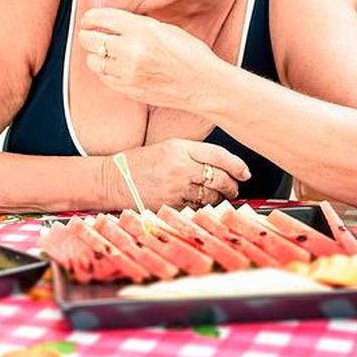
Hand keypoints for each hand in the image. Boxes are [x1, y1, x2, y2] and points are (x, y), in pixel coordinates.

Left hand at [78, 7, 223, 111]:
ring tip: (105, 53)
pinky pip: (103, 78)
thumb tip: (112, 21)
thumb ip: (137, 24)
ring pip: (92, 61)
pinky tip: (115, 67)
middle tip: (90, 34)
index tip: (89, 19)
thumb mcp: (165, 28)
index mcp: (142, 30)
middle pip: (89, 40)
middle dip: (87, 35)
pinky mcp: (128, 90)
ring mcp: (128, 73)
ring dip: (95, 55)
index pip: (100, 18)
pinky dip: (105, 72)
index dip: (90, 18)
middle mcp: (131, 51)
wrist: (204, 85)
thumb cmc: (190, 54)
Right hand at [105, 139, 250, 209]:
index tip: (244, 172)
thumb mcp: (164, 148)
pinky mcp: (171, 204)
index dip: (237, 166)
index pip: (219, 155)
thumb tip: (220, 166)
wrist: (112, 179)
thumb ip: (191, 154)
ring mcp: (176, 187)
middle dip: (231, 185)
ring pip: (211, 196)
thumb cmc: (136, 164)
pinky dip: (202, 207)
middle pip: (220, 178)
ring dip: (218, 198)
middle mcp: (180, 167)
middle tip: (233, 188)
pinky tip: (200, 204)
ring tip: (218, 197)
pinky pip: (196, 208)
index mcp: (179, 147)